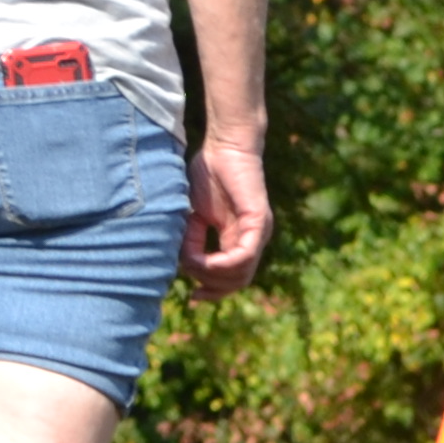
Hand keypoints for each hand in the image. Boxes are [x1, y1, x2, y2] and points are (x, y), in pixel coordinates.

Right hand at [184, 137, 271, 296]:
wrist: (224, 145)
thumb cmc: (207, 174)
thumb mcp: (192, 215)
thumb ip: (191, 240)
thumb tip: (184, 265)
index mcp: (239, 239)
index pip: (234, 277)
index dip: (213, 291)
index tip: (192, 297)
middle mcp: (253, 239)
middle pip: (239, 282)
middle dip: (213, 290)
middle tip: (193, 290)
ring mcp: (259, 232)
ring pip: (241, 273)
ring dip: (212, 275)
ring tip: (192, 264)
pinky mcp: (259, 221)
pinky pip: (244, 255)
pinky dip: (222, 263)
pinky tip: (203, 260)